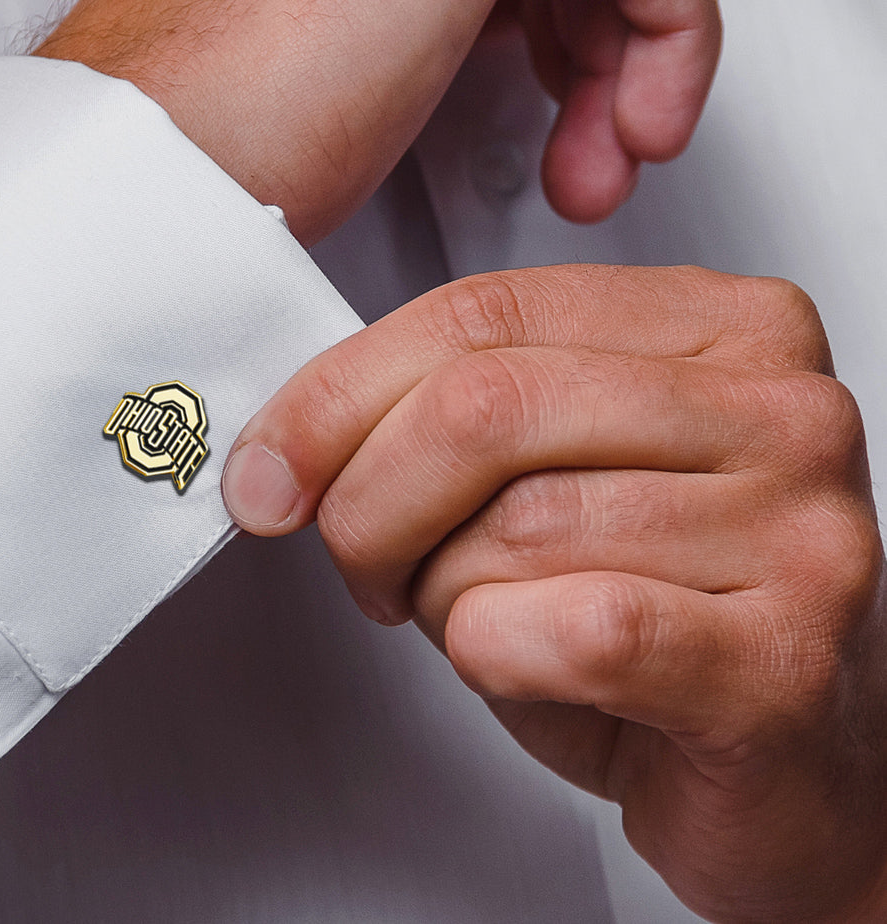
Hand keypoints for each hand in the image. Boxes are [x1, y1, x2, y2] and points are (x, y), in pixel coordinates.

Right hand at [35, 0, 720, 242]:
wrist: (149, 175)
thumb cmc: (203, 127)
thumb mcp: (309, 5)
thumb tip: (505, 0)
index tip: (551, 85)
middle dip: (587, 33)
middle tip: (588, 141)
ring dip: (622, 52)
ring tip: (601, 157)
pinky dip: (668, 33)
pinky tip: (639, 123)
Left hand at [222, 265, 886, 922]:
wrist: (783, 763)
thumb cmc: (657, 612)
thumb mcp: (543, 474)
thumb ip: (439, 418)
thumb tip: (289, 446)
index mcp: (719, 326)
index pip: (484, 312)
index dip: (344, 392)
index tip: (273, 463)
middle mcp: (777, 407)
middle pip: (485, 405)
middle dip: (370, 500)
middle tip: (361, 559)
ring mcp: (800, 526)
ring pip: (515, 524)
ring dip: (443, 591)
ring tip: (474, 614)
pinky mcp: (787, 655)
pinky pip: (574, 627)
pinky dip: (498, 653)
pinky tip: (525, 660)